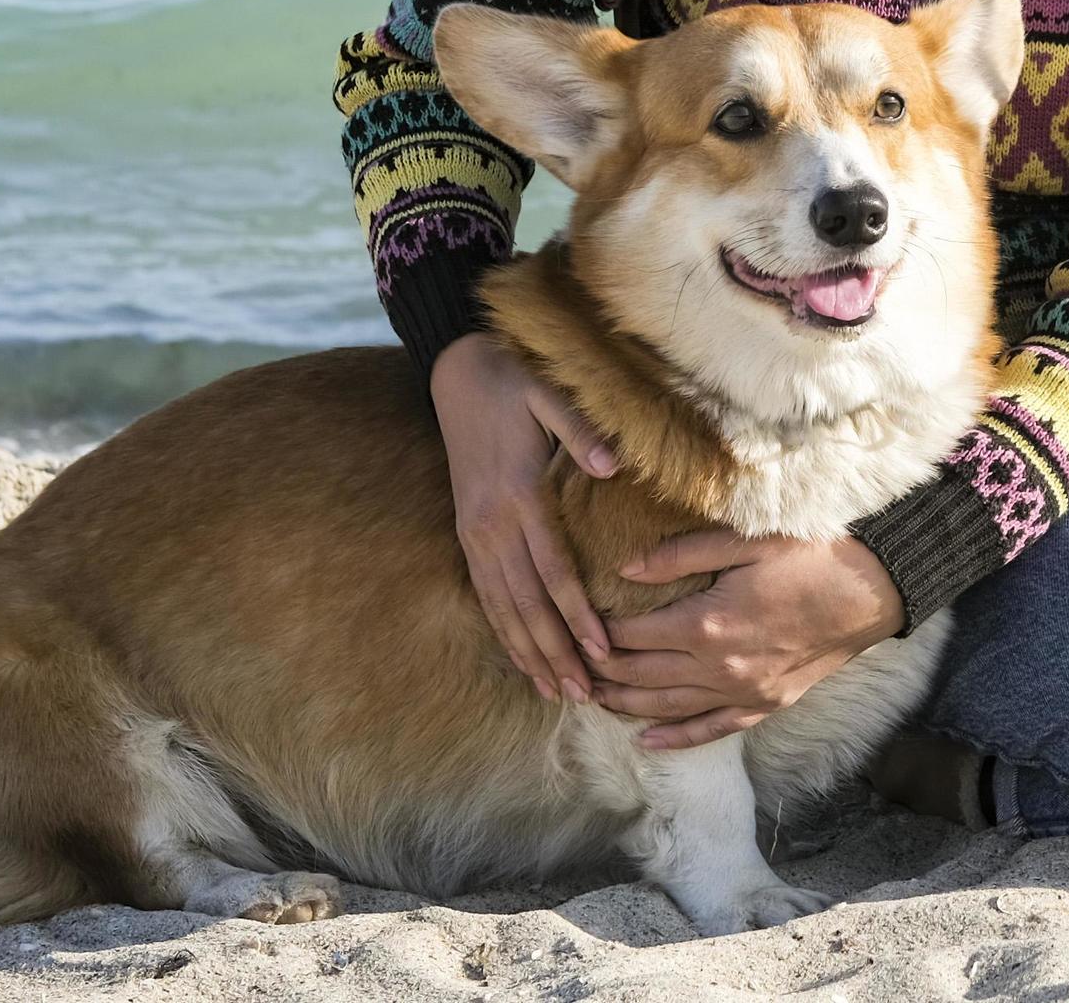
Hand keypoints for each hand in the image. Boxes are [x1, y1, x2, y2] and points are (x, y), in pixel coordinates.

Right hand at [428, 329, 619, 702]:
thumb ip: (580, 430)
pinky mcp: (468, 534)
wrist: (456, 373)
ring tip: (557, 692)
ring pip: (503, 608)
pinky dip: (504, 631)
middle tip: (584, 695)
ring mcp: (476, 533)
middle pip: (527, 604)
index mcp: (519, 496)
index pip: (553, 571)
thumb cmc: (514, 381)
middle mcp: (493, 525)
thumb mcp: (549, 393)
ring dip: (530, 653)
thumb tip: (612, 466)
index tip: (602, 650)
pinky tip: (522, 659)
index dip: (577, 614)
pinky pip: (486, 594)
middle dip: (556, 652)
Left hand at [591, 531, 905, 749]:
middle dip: (600, 671)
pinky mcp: (766, 704)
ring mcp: (743, 692)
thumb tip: (623, 568)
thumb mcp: (746, 539)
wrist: (876, 590)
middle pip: (640, 676)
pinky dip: (674, 738)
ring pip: (666, 709)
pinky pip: (711, 730)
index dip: (596, 632)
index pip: (630, 636)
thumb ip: (680, 554)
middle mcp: (719, 668)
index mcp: (706, 624)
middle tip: (570, 664)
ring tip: (591, 698)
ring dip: (624, 705)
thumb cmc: (814, 554)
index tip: (574, 623)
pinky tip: (645, 740)